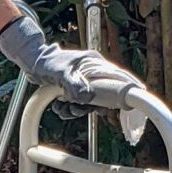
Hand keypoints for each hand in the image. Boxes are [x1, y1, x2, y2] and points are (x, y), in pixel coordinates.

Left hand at [0, 11, 141, 111]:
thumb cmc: (46, 62)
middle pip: (103, 95)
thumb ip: (73, 84)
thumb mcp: (60, 73)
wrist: (31, 62)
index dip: (128, 86)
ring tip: (63, 108)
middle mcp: (92, 73)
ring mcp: (84, 81)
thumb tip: (87, 98)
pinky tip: (60, 107)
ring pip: (90, 102)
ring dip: (76, 110)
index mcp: (93, 63)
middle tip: (76, 108)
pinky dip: (70, 109)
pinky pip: (79, 104)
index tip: (140, 93)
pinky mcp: (75, 89)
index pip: (116, 76)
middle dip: (90, 106)